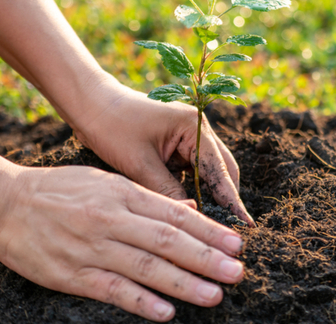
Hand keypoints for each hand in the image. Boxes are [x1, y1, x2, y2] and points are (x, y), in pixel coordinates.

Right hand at [0, 165, 245, 321]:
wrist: (4, 204)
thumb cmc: (60, 190)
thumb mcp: (106, 181)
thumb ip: (146, 198)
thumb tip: (188, 210)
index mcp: (123, 194)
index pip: (175, 214)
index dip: (208, 231)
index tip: (236, 244)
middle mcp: (111, 220)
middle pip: (168, 241)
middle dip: (206, 258)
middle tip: (237, 271)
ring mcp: (92, 248)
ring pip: (146, 267)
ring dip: (184, 283)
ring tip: (214, 294)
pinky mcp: (72, 274)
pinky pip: (113, 290)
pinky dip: (141, 301)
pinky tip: (166, 312)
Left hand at [70, 77, 253, 225]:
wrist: (90, 105)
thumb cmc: (112, 128)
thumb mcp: (139, 164)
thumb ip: (168, 192)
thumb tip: (192, 220)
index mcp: (194, 126)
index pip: (219, 170)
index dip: (231, 199)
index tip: (245, 225)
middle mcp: (197, 129)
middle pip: (221, 170)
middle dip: (224, 198)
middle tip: (229, 229)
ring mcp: (188, 137)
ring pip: (206, 173)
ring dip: (205, 195)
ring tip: (208, 225)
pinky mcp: (175, 146)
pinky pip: (189, 172)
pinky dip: (188, 189)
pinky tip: (185, 209)